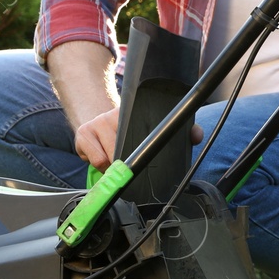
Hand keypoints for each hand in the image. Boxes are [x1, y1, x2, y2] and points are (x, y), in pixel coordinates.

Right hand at [74, 107, 205, 173]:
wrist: (96, 123)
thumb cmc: (128, 130)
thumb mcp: (150, 128)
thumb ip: (179, 131)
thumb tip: (196, 134)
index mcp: (132, 111)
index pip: (142, 128)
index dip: (144, 146)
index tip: (145, 157)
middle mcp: (113, 114)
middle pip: (123, 147)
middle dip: (128, 161)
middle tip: (130, 163)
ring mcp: (96, 123)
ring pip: (109, 157)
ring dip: (114, 165)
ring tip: (117, 160)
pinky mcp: (82, 135)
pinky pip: (95, 160)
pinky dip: (100, 166)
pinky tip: (104, 160)